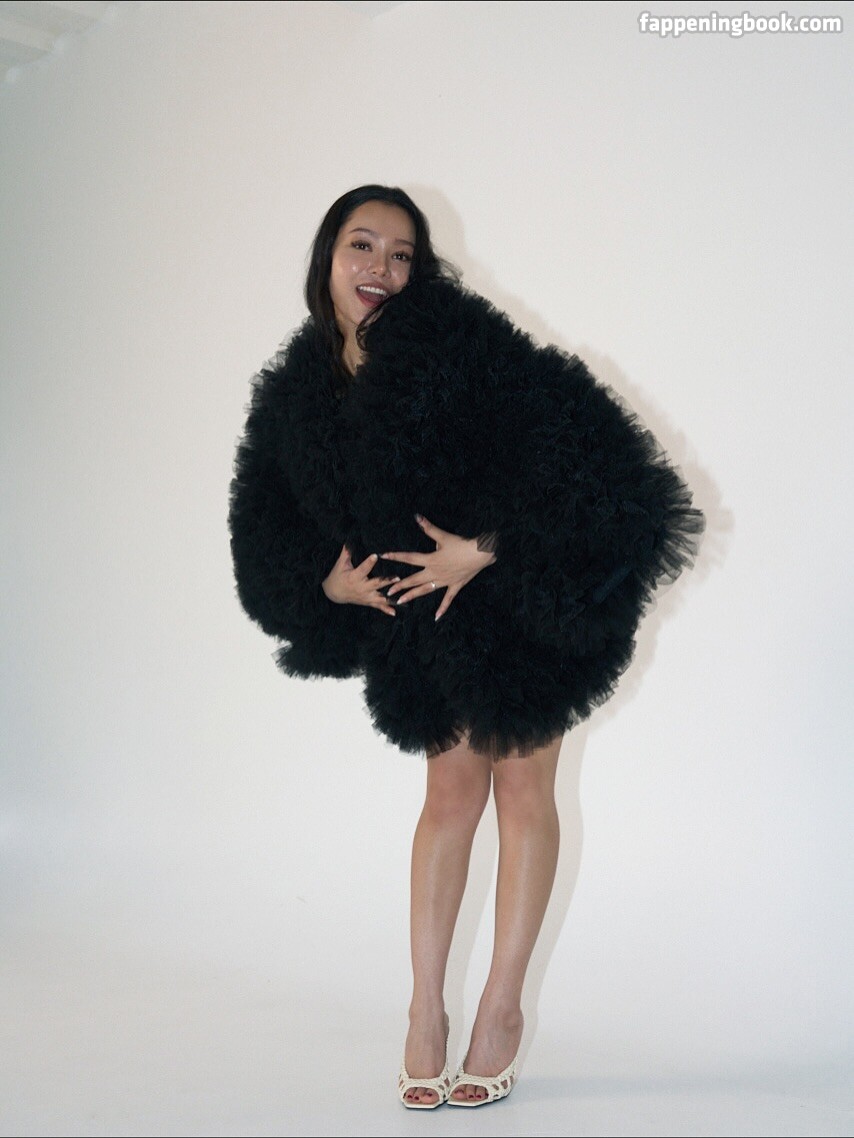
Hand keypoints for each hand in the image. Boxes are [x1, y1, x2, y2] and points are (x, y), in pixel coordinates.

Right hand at [322, 544, 400, 616]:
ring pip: (379, 597)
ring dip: (390, 596)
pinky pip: (377, 606)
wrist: (333, 593)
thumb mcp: (340, 564)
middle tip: (397, 578)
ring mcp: (365, 596)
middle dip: (386, 581)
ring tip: (400, 596)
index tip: (376, 555)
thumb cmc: (337, 576)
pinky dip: (386, 609)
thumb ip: (346, 552)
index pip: (363, 568)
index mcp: (354, 577)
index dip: (369, 562)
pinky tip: (394, 612)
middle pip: (375, 584)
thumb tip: (349, 540)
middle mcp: (361, 588)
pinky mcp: (367, 602)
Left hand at [381, 515, 496, 620]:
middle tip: (387, 592)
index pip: (409, 558)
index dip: (396, 556)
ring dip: (413, 595)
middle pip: (414, 579)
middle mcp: (435, 572)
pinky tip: (436, 617)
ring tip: (401, 602)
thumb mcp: (443, 536)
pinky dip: (442, 608)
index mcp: (431, 560)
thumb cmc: (461, 544)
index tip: (383, 556)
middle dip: (400, 585)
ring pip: (425, 590)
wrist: (479, 554)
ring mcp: (444, 581)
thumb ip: (429, 528)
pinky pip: (447, 599)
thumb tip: (417, 517)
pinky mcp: (454, 586)